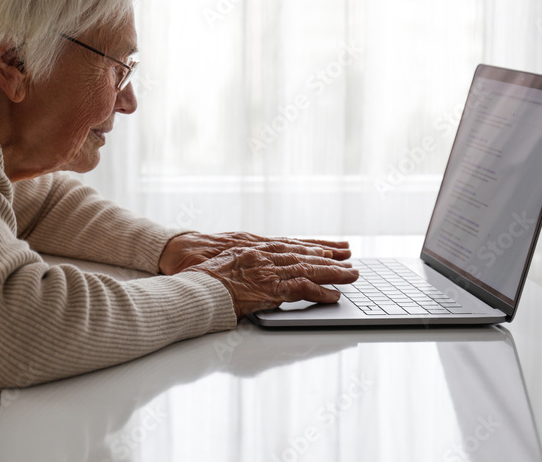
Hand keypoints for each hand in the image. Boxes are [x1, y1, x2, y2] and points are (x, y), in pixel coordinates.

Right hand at [185, 247, 358, 318]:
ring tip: (351, 275)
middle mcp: (264, 255)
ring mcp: (267, 272)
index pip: (290, 245)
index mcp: (254, 247)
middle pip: (304, 254)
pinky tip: (333, 295)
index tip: (330, 248)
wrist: (190, 282)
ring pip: (308, 268)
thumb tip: (253, 269)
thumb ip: (243, 263)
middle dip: (329, 257)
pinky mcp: (268, 290)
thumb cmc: (201, 274)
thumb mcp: (224, 261)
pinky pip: (300, 290)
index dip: (312, 246)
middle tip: (350, 260)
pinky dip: (319, 293)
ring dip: (332, 273)